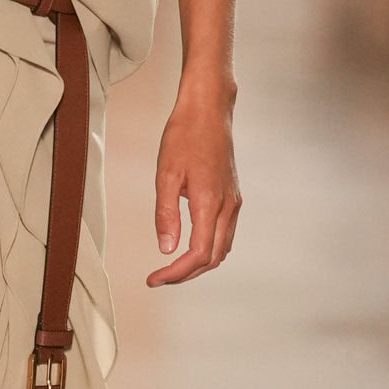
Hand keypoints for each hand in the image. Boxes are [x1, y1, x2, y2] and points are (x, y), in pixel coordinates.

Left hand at [147, 80, 240, 285]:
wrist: (209, 110)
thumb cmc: (186, 135)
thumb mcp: (166, 174)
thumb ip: (166, 214)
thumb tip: (165, 248)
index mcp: (210, 202)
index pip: (198, 254)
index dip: (176, 272)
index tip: (155, 278)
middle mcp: (228, 206)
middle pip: (213, 257)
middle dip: (186, 273)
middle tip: (160, 277)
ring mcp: (234, 202)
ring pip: (222, 248)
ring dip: (199, 263)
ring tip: (172, 266)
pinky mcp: (233, 197)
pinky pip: (225, 234)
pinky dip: (209, 248)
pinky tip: (191, 247)